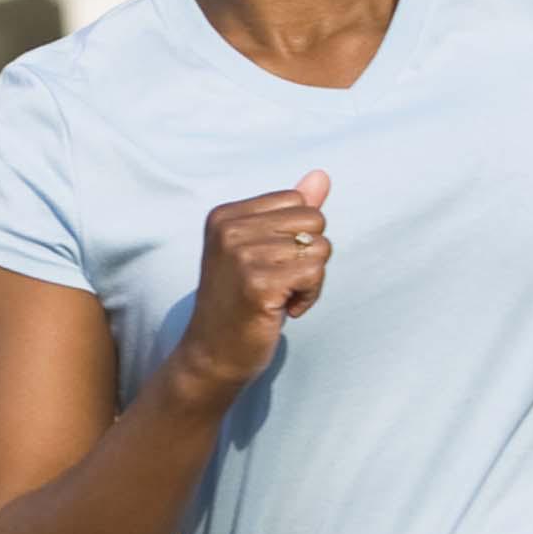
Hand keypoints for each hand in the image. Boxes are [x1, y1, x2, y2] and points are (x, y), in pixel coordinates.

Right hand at [173, 170, 332, 402]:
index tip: (270, 265)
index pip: (298, 201)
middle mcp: (229, 230)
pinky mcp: (258, 284)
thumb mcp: (260, 251)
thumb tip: (321, 176)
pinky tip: (281, 311)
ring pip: (320, 248)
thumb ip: (289, 213)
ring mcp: (241, 257)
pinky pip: (315, 274)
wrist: (211, 357)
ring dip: (309, 280)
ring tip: (278, 298)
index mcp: (225, 216)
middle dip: (307, 256)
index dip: (297, 237)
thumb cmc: (239, 303)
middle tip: (276, 284)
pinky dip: (308, 297)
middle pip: (314, 221)